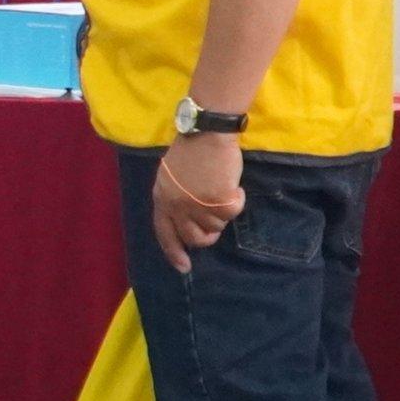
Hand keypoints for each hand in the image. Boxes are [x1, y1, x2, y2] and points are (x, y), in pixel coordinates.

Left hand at [150, 134, 243, 273]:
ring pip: (216, 226)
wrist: (207, 133)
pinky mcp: (218, 201)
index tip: (184, 267)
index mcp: (162, 198)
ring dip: (223, 212)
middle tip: (215, 219)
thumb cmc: (191, 149)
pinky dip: (237, 200)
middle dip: (208, 235)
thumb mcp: (171, 175)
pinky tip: (233, 185)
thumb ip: (175, 197)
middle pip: (194, 237)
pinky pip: (232, 213)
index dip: (174, 252)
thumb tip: (186, 220)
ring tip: (222, 189)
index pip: (165, 233)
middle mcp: (177, 206)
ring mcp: (197, 205)